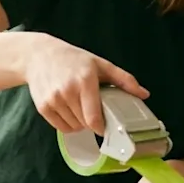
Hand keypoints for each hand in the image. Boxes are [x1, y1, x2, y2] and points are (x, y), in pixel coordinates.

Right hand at [22, 34, 148, 134]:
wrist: (40, 55)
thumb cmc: (73, 59)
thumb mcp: (100, 64)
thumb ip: (124, 80)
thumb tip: (143, 94)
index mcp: (85, 81)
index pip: (94, 117)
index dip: (101, 127)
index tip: (106, 127)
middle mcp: (67, 91)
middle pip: (85, 124)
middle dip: (92, 121)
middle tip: (92, 108)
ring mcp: (53, 100)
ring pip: (73, 127)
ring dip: (80, 123)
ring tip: (79, 106)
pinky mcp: (43, 107)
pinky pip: (61, 127)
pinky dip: (68, 124)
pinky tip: (69, 110)